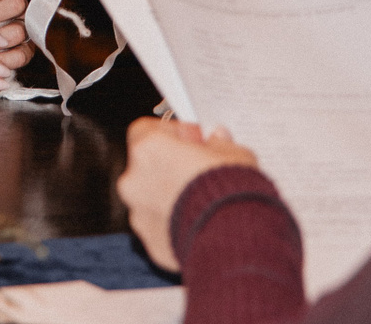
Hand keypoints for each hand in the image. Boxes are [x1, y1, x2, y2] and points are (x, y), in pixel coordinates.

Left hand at [117, 118, 260, 269]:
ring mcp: (139, 211)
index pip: (147, 129)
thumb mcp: (235, 156)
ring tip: (203, 204)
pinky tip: (199, 225)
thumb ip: (219, 144)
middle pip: (147, 165)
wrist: (234, 241)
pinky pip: (159, 226)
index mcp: (149, 148)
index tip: (192, 140)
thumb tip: (217, 139)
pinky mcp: (149, 239)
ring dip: (170, 198)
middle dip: (171, 168)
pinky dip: (173, 224)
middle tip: (199, 173)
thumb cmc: (230, 195)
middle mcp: (135, 178)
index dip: (172, 134)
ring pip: (150, 198)